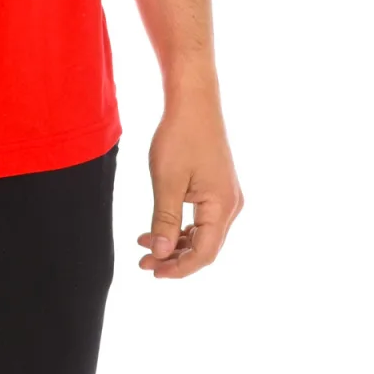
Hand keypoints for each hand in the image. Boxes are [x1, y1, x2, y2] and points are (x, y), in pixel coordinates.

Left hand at [138, 87, 242, 277]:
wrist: (194, 101)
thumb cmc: (180, 136)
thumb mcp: (167, 181)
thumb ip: (163, 219)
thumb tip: (160, 253)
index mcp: (222, 207)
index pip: (204, 253)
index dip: (179, 268)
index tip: (152, 271)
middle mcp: (230, 205)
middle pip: (205, 246)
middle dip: (174, 258)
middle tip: (144, 263)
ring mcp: (225, 196)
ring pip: (202, 233)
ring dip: (175, 242)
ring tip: (144, 246)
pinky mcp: (217, 187)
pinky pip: (201, 218)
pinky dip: (180, 226)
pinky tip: (157, 227)